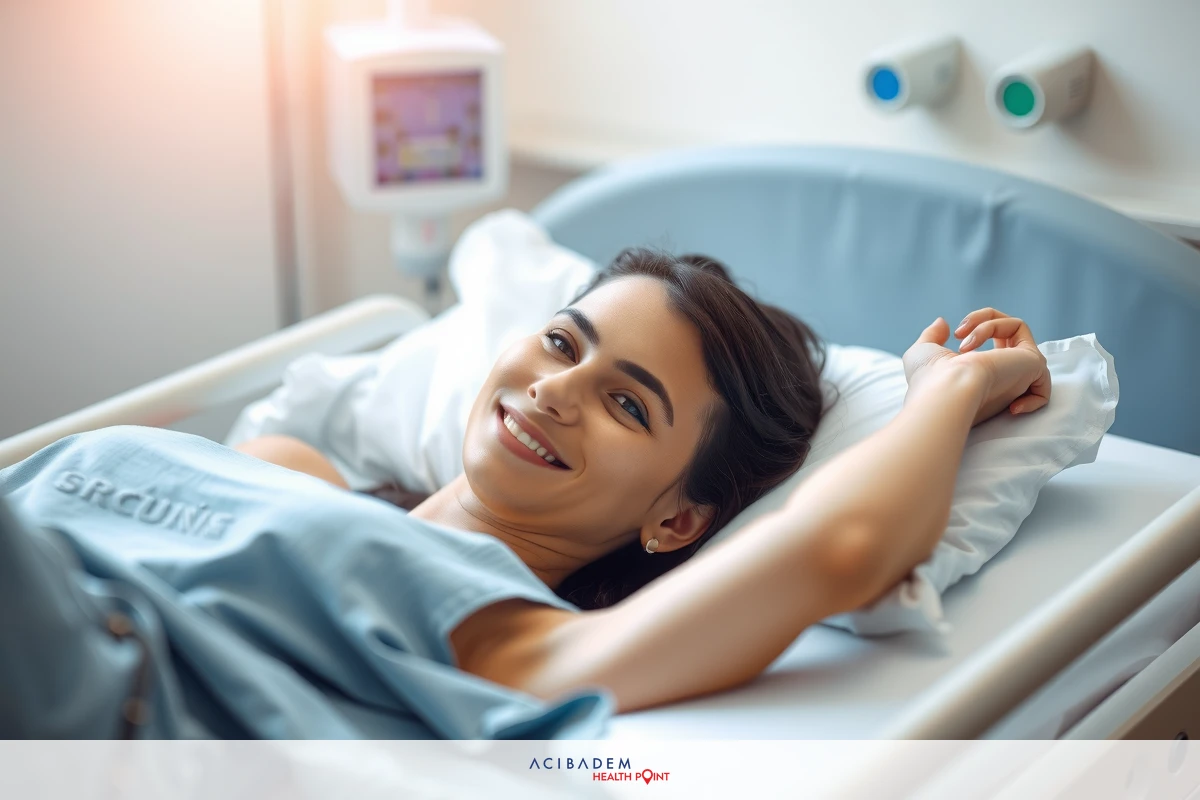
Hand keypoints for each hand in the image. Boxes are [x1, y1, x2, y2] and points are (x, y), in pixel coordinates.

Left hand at [903, 309, 1051, 425]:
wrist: (946, 392)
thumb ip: (933, 336)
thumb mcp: (924, 353)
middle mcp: (1004, 376)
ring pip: (1013, 327)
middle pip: (1007, 333)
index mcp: (982, 377)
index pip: (991, 344)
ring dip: (986, 325)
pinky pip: (1021, 328)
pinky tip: (986, 349)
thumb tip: (943, 322)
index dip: (974, 329)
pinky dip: (1002, 326)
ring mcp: (1019, 370)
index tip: (954, 336)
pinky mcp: (1032, 364)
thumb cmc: (929, 380)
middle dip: (981, 321)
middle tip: (959, 334)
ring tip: (966, 345)